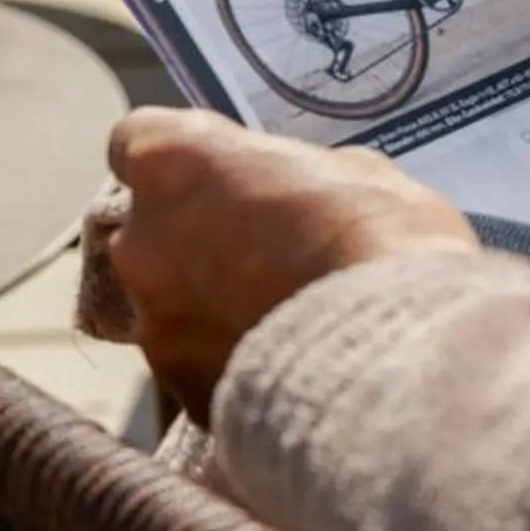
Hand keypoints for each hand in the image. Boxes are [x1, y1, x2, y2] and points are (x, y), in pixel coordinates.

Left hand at [105, 107, 477, 427]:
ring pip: (173, 306)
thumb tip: (289, 196)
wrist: (391, 345)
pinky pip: (201, 366)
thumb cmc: (376, 232)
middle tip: (266, 253)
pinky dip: (233, 363)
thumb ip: (290, 178)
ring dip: (213, 306)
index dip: (183, 160)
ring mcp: (153, 324)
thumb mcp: (349, 170)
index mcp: (174, 164)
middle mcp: (141, 241)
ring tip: (285, 317)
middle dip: (198, 240)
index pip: (138, 140)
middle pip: (151, 232)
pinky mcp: (181, 390)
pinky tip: (291, 361)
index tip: (220, 173)